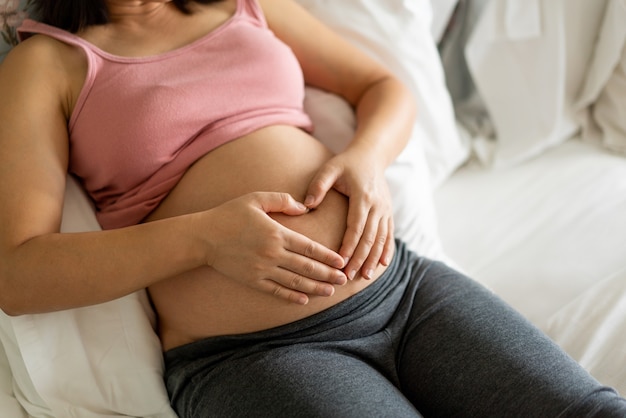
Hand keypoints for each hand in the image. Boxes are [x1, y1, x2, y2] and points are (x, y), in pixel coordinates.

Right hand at [196, 192, 347, 304]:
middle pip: (307, 268)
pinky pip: (276, 291)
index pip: (309, 247)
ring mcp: (262, 270)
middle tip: (344, 280)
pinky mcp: (252, 280)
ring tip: (330, 292)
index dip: (327, 256)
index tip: (341, 261)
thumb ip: (283, 200)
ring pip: (295, 282)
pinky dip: (291, 297)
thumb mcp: (256, 198)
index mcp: (276, 234)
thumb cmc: (230, 214)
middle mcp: (272, 254)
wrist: (203, 237)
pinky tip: (304, 300)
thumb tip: (304, 207)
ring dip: (315, 288)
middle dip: (327, 275)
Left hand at [304, 147, 393, 279]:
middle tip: (349, 276)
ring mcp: (385, 210)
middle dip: (360, 258)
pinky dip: (386, 250)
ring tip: (365, 276)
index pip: (356, 227)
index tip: (340, 262)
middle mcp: (377, 205)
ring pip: (382, 239)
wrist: (372, 155)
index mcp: (362, 196)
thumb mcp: (330, 168)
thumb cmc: (347, 163)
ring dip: (374, 259)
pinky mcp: (388, 212)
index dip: (349, 246)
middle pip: (370, 237)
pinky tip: (382, 265)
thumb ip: (318, 185)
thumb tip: (307, 205)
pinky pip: (389, 234)